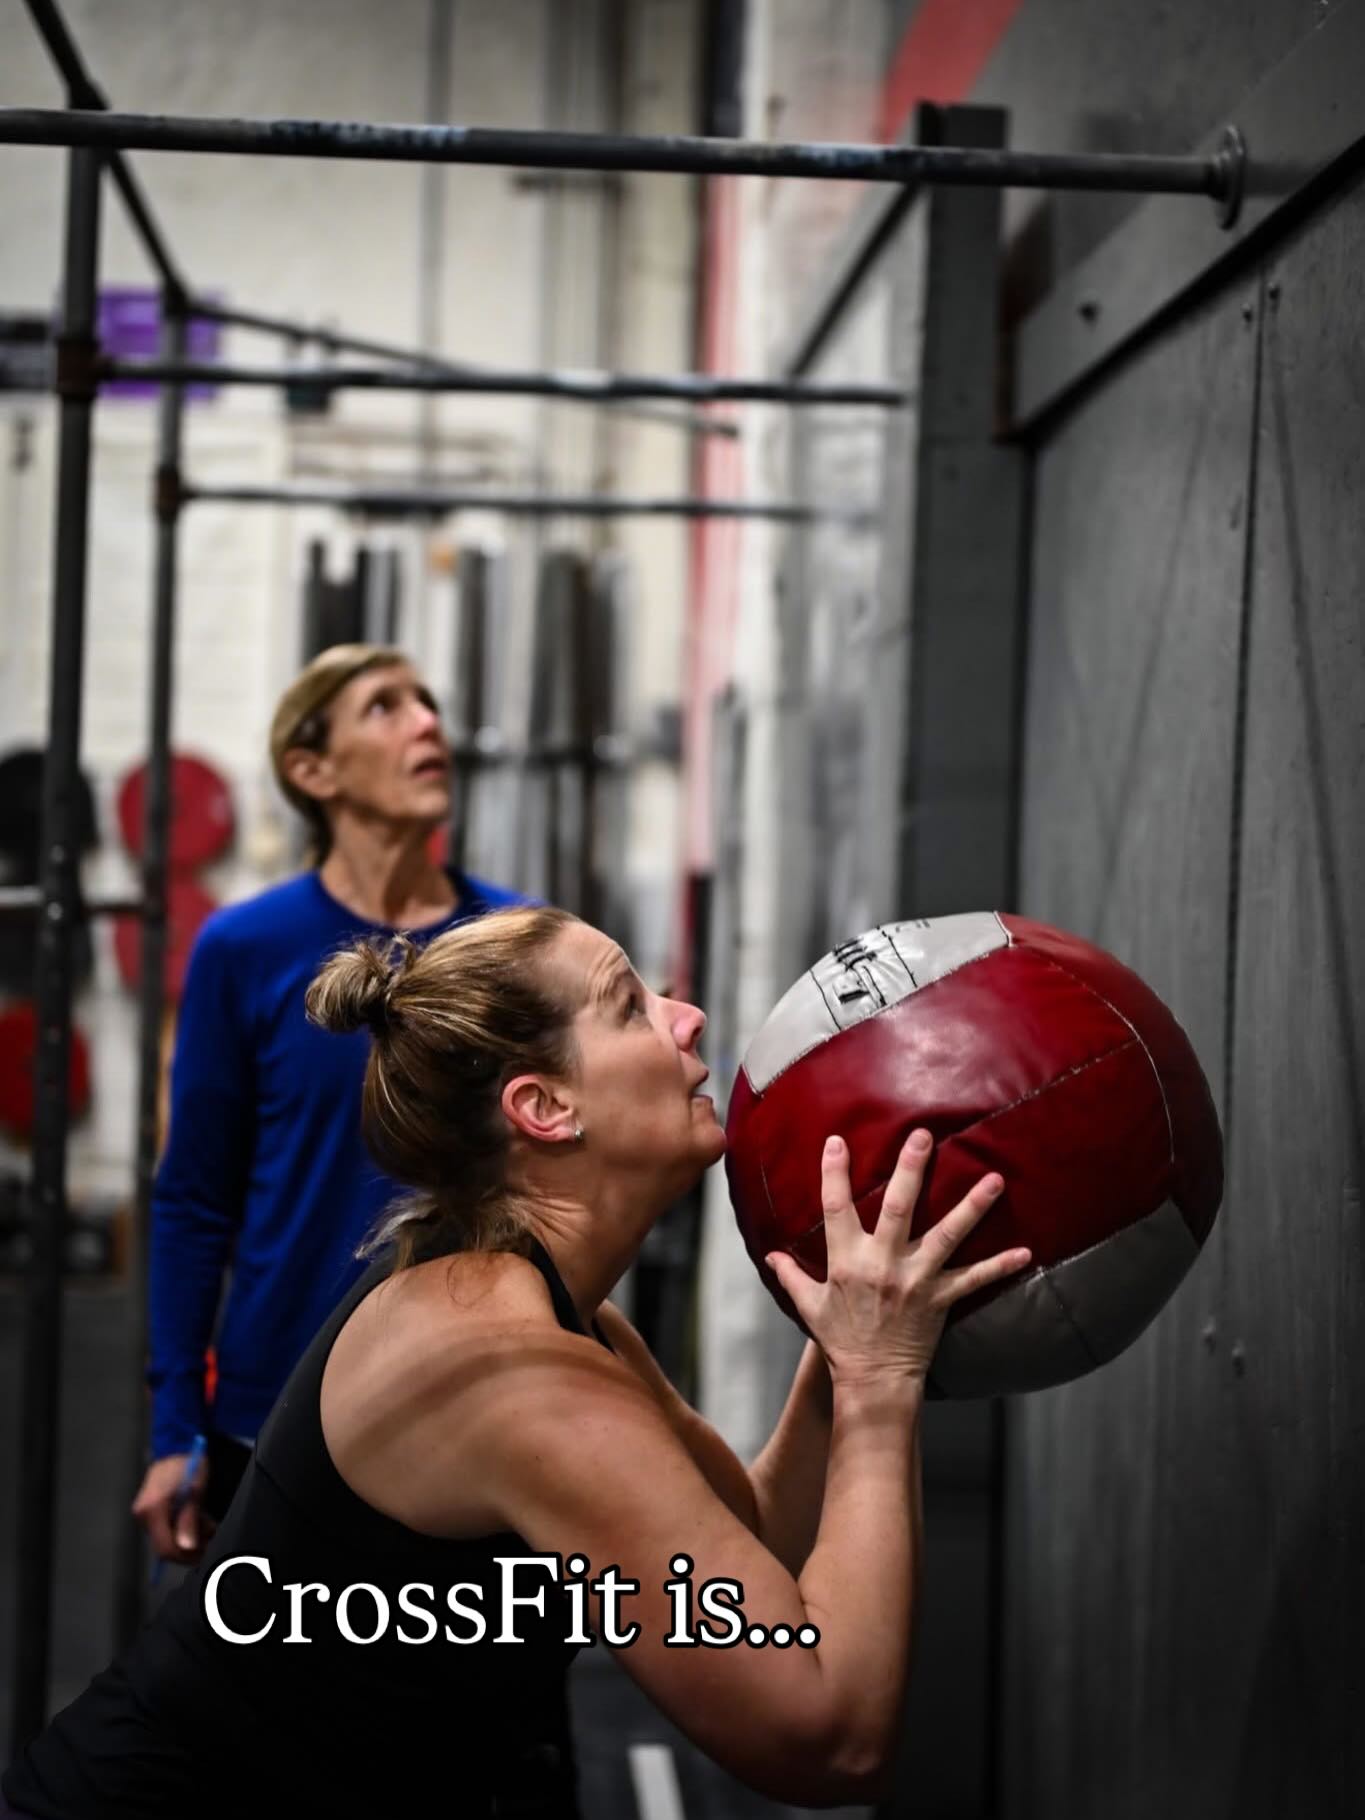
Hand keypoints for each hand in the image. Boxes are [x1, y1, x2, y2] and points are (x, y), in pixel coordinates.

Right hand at [132, 1451, 213, 1563]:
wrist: (177, 1445)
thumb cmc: (186, 1463)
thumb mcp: (194, 1491)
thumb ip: (189, 1520)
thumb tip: (187, 1546)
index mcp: (152, 1510)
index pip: (165, 1547)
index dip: (185, 1555)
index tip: (204, 1554)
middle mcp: (144, 1514)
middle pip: (165, 1546)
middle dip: (189, 1547)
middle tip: (210, 1540)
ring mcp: (146, 1513)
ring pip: (168, 1538)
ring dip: (189, 1537)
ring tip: (209, 1527)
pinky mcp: (151, 1511)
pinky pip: (167, 1529)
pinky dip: (184, 1529)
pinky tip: (199, 1522)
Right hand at [766, 1130, 1031, 1387]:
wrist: (873, 1381)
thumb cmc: (840, 1342)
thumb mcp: (809, 1307)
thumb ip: (791, 1277)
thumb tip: (769, 1255)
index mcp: (846, 1262)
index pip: (836, 1208)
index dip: (834, 1173)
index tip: (838, 1141)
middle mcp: (882, 1264)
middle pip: (898, 1208)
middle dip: (911, 1169)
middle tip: (924, 1136)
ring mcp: (916, 1280)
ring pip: (947, 1235)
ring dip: (972, 1206)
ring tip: (994, 1180)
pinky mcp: (941, 1299)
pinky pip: (975, 1280)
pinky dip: (1001, 1266)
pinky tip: (1025, 1252)